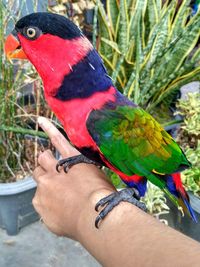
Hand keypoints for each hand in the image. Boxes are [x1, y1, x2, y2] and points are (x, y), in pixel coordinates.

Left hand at [33, 117, 114, 239]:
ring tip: (57, 194)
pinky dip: (46, 203)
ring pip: (38, 179)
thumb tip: (82, 174)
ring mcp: (44, 186)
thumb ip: (84, 171)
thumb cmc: (102, 195)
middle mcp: (54, 170)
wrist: (94, 215)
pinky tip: (58, 210)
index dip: (49, 129)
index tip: (40, 120)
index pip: (57, 140)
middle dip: (46, 165)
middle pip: (42, 160)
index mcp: (71, 160)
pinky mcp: (40, 203)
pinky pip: (38, 201)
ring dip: (45, 183)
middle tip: (54, 174)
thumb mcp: (97, 176)